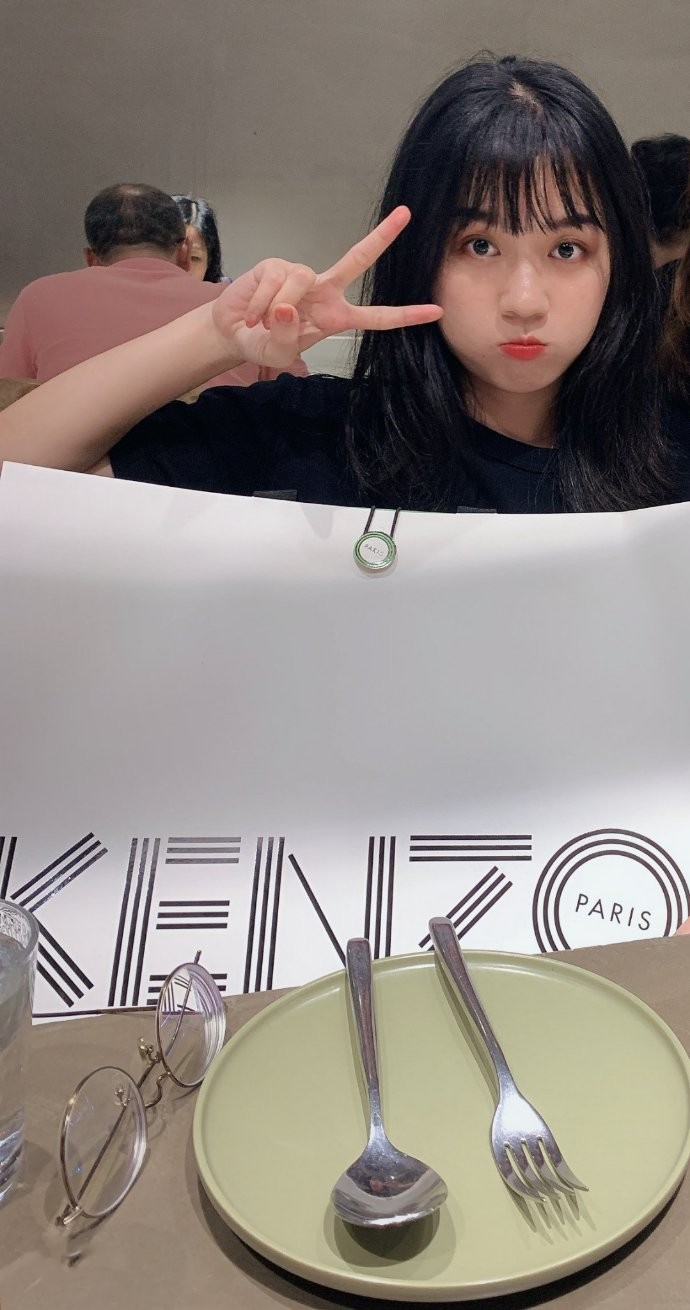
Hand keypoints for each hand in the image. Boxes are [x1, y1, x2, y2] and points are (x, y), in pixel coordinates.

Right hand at [212, 207, 442, 367]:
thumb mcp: (279, 355)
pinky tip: (252, 312)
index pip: (376, 317)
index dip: (405, 315)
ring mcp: (302, 275)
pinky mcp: (276, 264)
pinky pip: (274, 279)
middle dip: (382, 236)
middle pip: (358, 259)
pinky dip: (260, 300)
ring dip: (277, 305)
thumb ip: (289, 336)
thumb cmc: (263, 344)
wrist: (233, 332)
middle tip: (406, 214)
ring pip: (300, 279)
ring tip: (261, 321)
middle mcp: (325, 290)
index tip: (436, 311)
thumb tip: (288, 307)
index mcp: (336, 317)